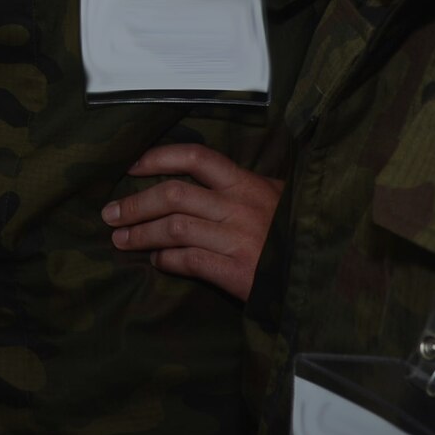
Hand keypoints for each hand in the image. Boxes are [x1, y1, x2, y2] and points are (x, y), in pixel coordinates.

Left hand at [101, 144, 282, 301]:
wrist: (324, 277)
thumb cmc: (298, 235)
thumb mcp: (279, 200)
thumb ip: (244, 188)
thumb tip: (204, 179)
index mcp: (247, 184)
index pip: (195, 158)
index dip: (158, 157)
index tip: (130, 165)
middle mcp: (239, 206)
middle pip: (173, 195)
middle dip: (135, 203)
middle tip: (110, 214)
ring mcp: (237, 239)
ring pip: (174, 227)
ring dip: (141, 234)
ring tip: (121, 240)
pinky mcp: (236, 272)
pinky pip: (189, 260)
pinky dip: (167, 260)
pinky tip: (157, 261)